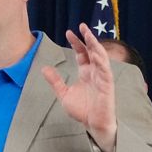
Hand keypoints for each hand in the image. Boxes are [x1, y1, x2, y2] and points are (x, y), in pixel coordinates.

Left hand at [43, 23, 117, 151]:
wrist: (93, 125)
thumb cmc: (82, 111)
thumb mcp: (63, 94)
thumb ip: (55, 81)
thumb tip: (44, 68)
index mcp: (85, 73)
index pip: (82, 53)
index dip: (76, 42)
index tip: (69, 32)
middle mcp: (94, 72)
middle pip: (92, 51)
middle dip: (88, 38)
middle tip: (82, 26)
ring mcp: (102, 78)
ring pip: (101, 57)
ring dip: (96, 46)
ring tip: (90, 36)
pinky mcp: (108, 85)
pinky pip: (106, 71)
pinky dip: (102, 62)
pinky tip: (96, 54)